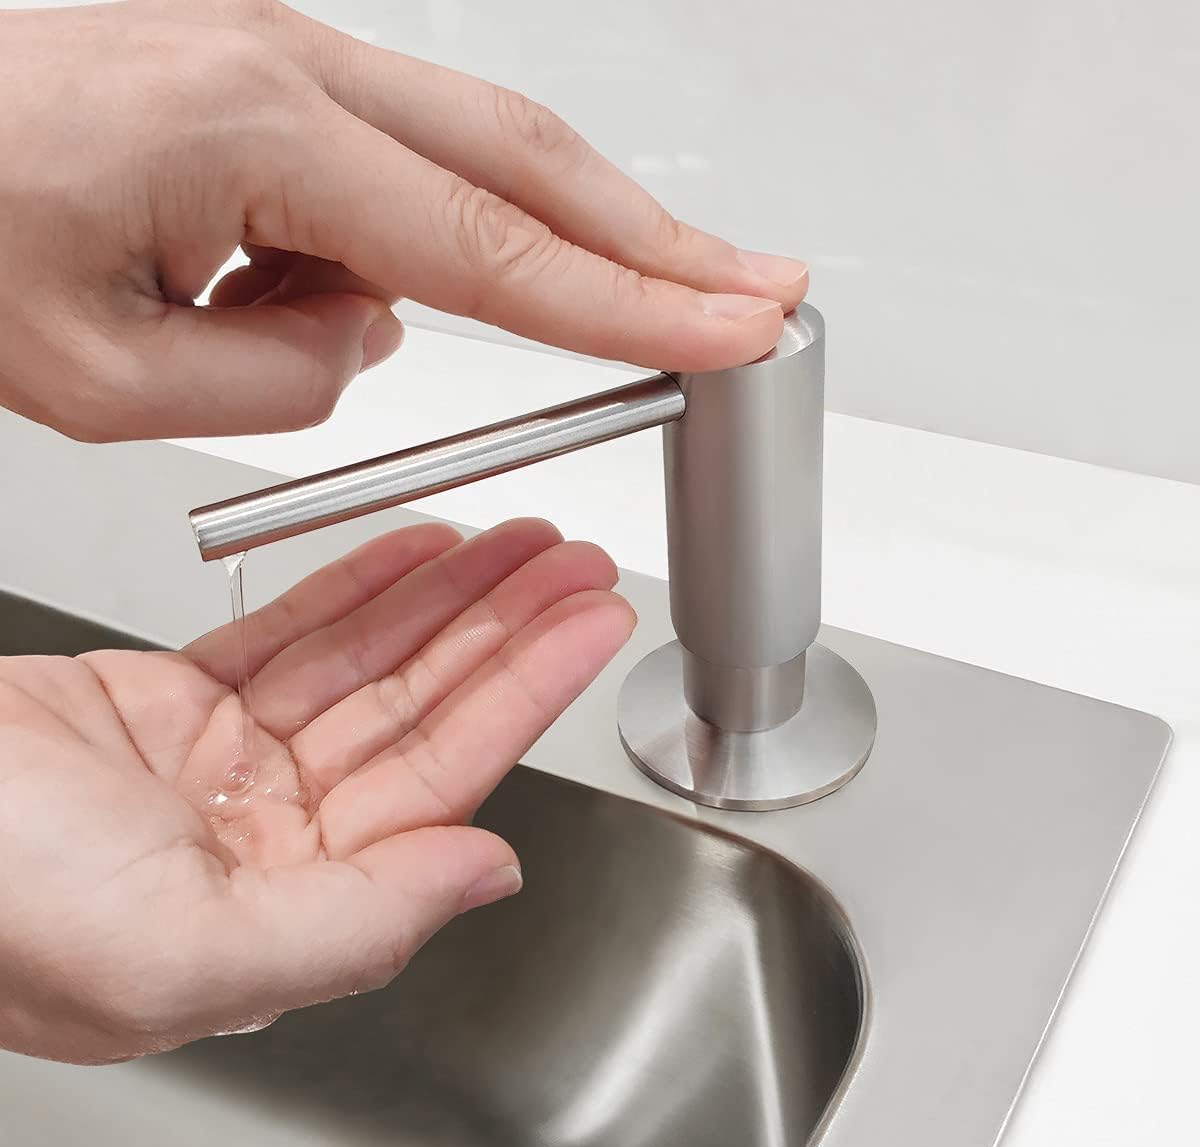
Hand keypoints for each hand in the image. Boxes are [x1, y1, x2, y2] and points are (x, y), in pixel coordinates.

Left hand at [0, 0, 807, 442]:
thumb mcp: (102, 380)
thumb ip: (280, 378)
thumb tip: (365, 331)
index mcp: (251, 132)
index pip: (498, 249)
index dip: (633, 304)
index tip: (732, 330)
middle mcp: (285, 71)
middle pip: (532, 163)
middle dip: (659, 242)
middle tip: (757, 289)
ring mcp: (281, 64)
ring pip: (470, 163)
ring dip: (529, 249)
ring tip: (517, 317)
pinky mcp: (267, 84)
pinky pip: (389, 170)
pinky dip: (412, 243)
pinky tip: (316, 295)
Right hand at [0, 519, 632, 1062]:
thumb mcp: (174, 954)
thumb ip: (354, 926)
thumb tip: (487, 877)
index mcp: (283, 907)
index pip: (444, 781)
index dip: (527, 695)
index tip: (588, 627)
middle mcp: (266, 839)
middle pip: (421, 711)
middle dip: (505, 631)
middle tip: (572, 565)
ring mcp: (220, 768)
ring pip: (365, 664)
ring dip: (444, 599)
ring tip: (516, 541)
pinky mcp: (171, 708)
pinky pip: (288, 636)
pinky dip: (354, 590)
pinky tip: (413, 554)